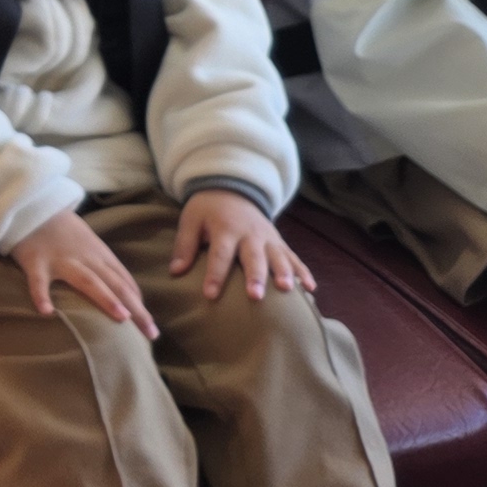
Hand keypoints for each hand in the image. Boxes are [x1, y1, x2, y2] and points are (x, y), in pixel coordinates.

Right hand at [9, 210, 156, 333]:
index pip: (125, 282)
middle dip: (136, 309)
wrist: (32, 204)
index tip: (150, 327)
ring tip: (122, 318)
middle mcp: (86, 258)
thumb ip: (103, 266)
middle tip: (151, 334)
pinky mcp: (36, 261)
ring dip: (106, 298)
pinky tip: (46, 312)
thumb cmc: (62, 230)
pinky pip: (38, 280)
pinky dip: (42, 295)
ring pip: (87, 280)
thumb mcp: (89, 244)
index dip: (140, 305)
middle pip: (115, 285)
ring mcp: (61, 260)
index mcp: (100, 255)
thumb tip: (124, 294)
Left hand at [171, 186, 312, 300]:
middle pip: (253, 257)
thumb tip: (175, 271)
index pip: (219, 254)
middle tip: (255, 296)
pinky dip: (304, 272)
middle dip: (255, 277)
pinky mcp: (279, 243)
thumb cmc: (208, 210)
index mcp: (225, 229)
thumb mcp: (191, 220)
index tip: (209, 295)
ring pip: (278, 257)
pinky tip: (311, 289)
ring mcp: (268, 238)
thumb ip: (184, 245)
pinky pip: (294, 258)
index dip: (215, 274)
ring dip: (284, 273)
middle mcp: (250, 234)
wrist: (233, 189)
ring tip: (288, 290)